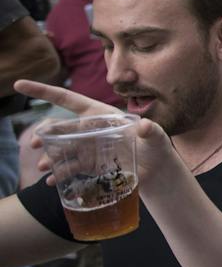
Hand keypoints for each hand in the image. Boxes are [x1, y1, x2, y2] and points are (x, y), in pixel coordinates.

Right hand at [16, 81, 180, 186]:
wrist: (156, 171)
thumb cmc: (157, 148)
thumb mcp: (157, 137)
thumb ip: (151, 131)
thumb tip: (146, 125)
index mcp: (101, 114)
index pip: (67, 99)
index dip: (43, 91)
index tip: (19, 85)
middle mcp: (90, 129)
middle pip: (60, 128)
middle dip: (43, 133)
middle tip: (33, 144)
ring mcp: (88, 147)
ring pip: (61, 148)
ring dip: (49, 156)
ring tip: (44, 167)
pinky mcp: (89, 164)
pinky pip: (68, 167)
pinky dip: (59, 174)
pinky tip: (52, 182)